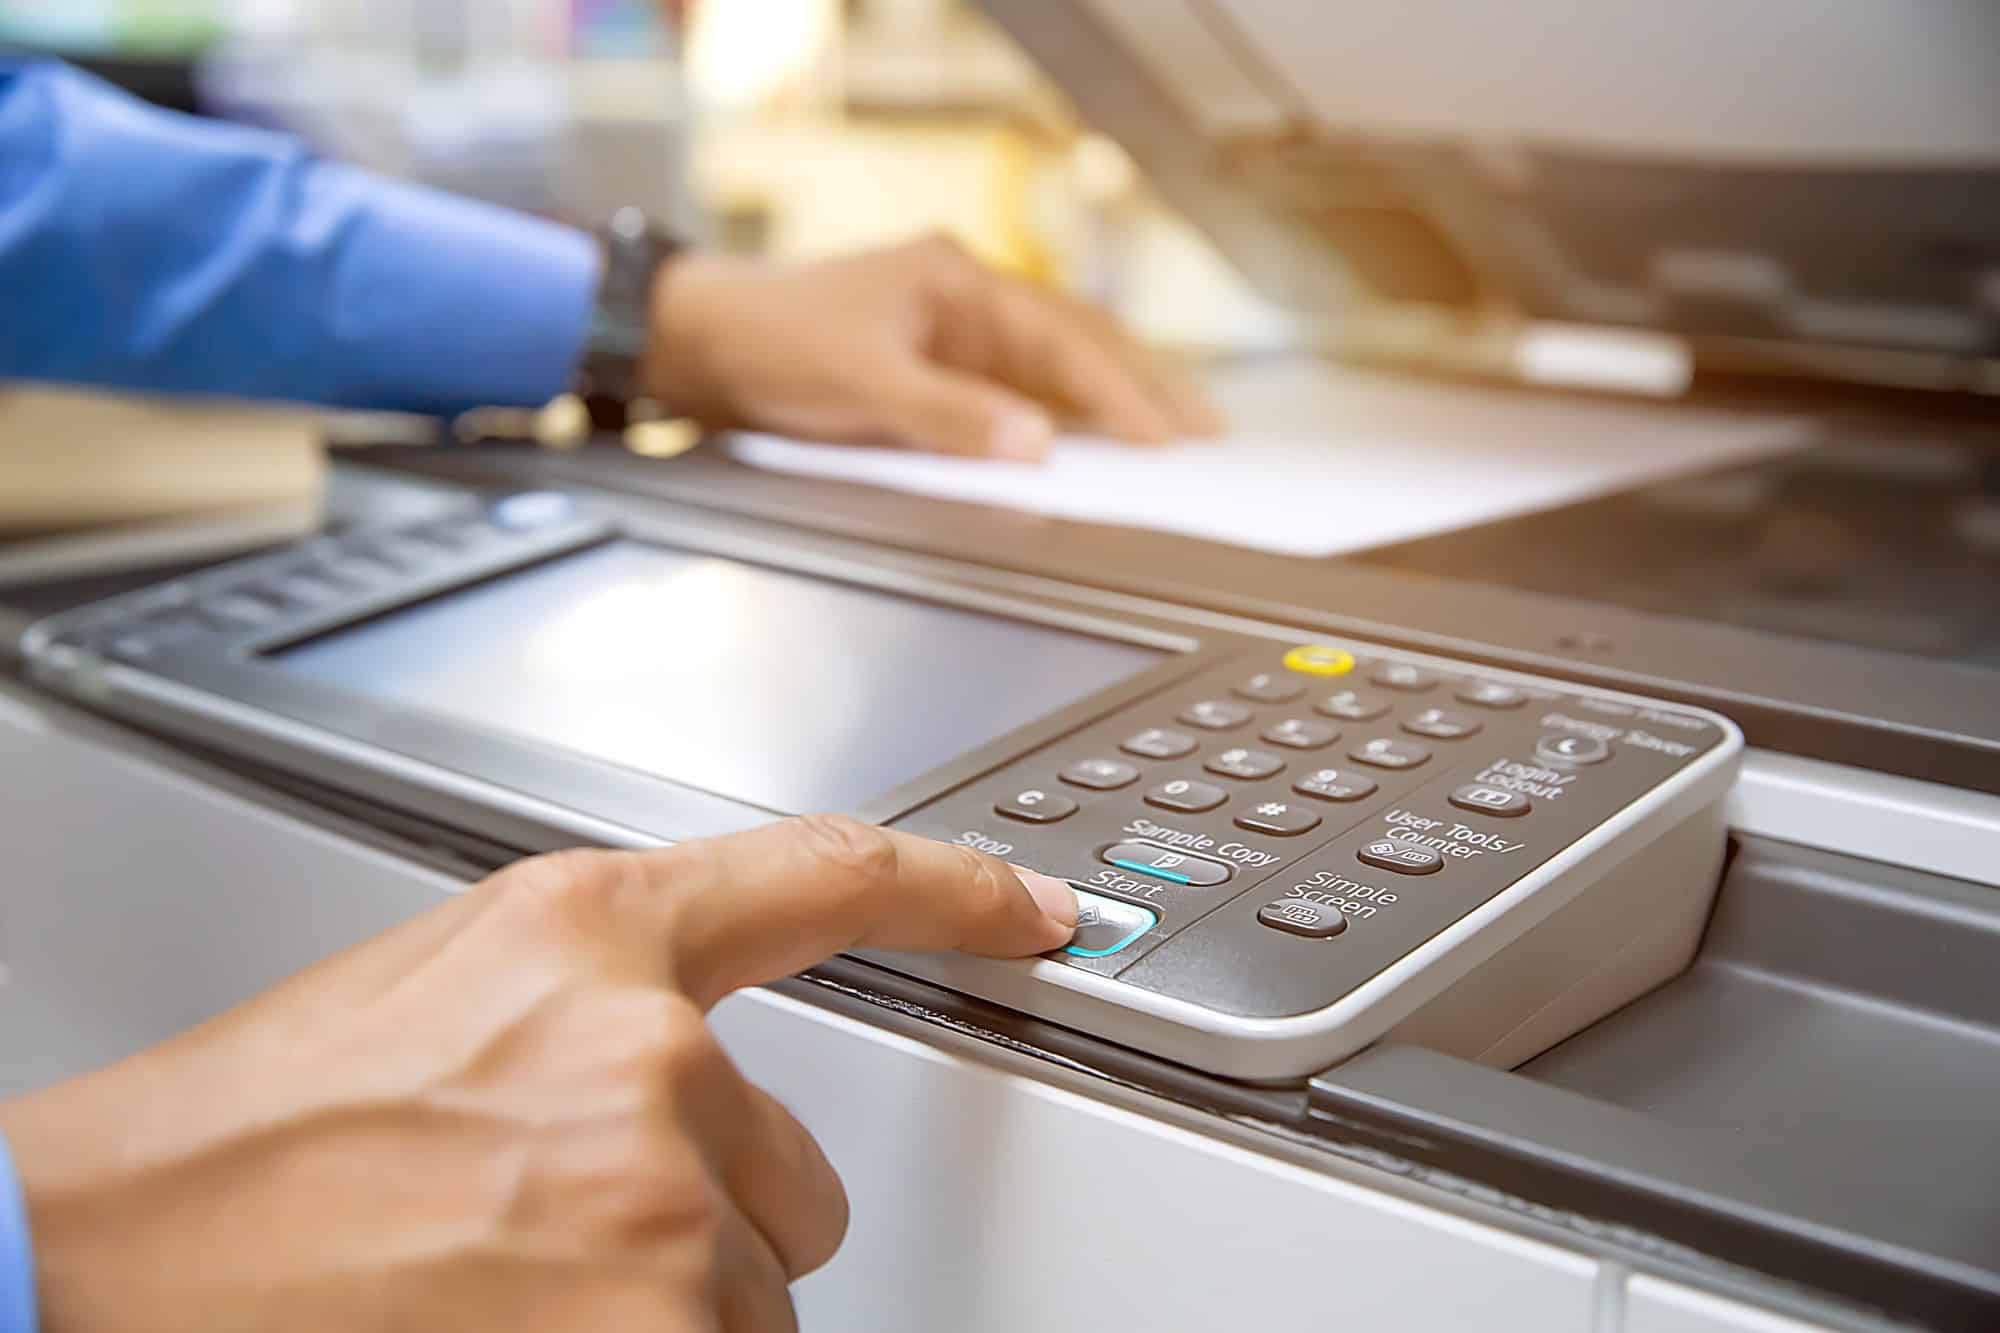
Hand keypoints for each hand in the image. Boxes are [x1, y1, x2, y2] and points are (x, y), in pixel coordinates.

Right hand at [0, 817, 1076, 1331]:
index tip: (1040, 910)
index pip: (827, 876)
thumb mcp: (444, 1002)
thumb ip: (594, 1015)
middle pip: (793, 1184)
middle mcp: (645, 1053)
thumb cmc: (252, 1144)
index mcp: (585, 932)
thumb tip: (692, 1085)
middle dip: (702, 1230)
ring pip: (754, 1303)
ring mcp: (657, 1202)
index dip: (955, 890)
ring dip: (664, 1320)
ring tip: (501, 1294)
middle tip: (538, 1243)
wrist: (104, 1260)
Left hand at [642, 235, 1222, 459]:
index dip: (1119, 394)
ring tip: (1172, 435)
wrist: (702, 342)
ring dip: (1112, 399)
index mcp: (958, 282)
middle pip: (1079, 340)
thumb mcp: (864, 384)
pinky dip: (1063, 413)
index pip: (1063, 341)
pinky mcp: (938, 362)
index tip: (1164, 439)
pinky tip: (1090, 442)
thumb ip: (953, 416)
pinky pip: (1020, 386)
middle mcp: (966, 298)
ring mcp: (955, 328)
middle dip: (1144, 386)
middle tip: (1206, 431)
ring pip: (1056, 362)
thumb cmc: (773, 345)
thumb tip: (1039, 444)